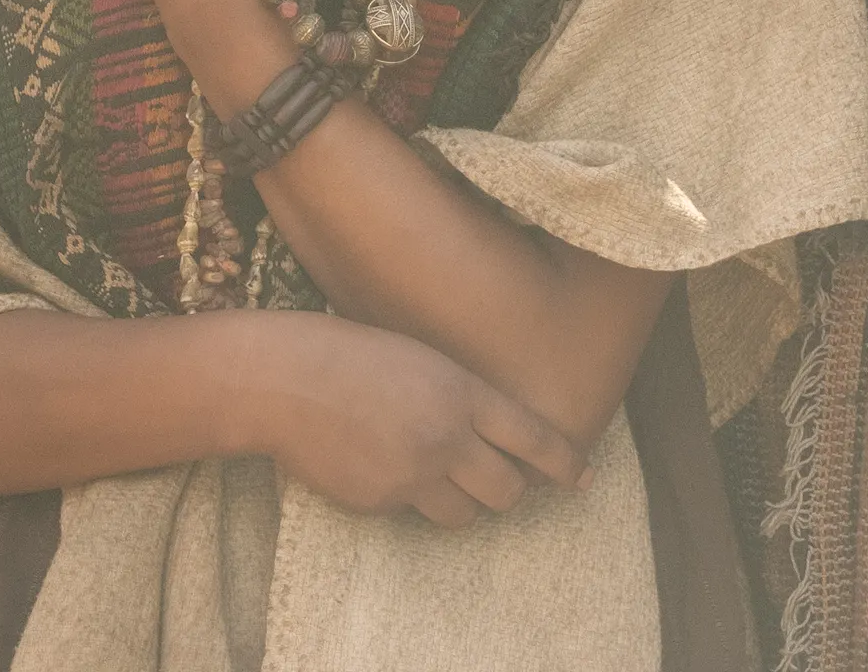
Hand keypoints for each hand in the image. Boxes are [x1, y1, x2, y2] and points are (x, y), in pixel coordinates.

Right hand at [253, 314, 588, 527]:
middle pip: (508, 491)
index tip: (583, 478)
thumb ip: (460, 396)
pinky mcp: (380, 503)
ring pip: (466, 515)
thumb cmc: (350, 353)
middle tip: (500, 480)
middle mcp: (445, 439)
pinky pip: (412, 514)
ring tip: (435, 474)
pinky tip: (380, 464)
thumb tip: (492, 432)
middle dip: (509, 490)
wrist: (284, 380)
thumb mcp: (421, 357)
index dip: (565, 463)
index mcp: (461, 392)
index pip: (533, 439)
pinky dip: (408, 498)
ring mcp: (412, 476)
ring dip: (461, 502)